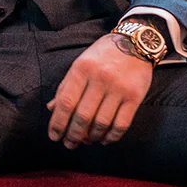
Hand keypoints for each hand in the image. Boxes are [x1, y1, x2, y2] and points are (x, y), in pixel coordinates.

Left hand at [47, 33, 152, 148]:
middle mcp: (100, 78)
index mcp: (82, 69)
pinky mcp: (135, 96)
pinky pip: (121, 124)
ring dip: (92, 137)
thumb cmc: (103, 55)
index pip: (66, 102)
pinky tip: (104, 139)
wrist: (135, 42)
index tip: (54, 136)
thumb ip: (66, 86)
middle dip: (73, 135)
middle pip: (83, 116)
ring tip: (87, 141)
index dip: (58, 123)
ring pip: (101, 123)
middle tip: (70, 144)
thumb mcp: (81, 63)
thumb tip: (51, 109)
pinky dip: (111, 137)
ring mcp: (119, 88)